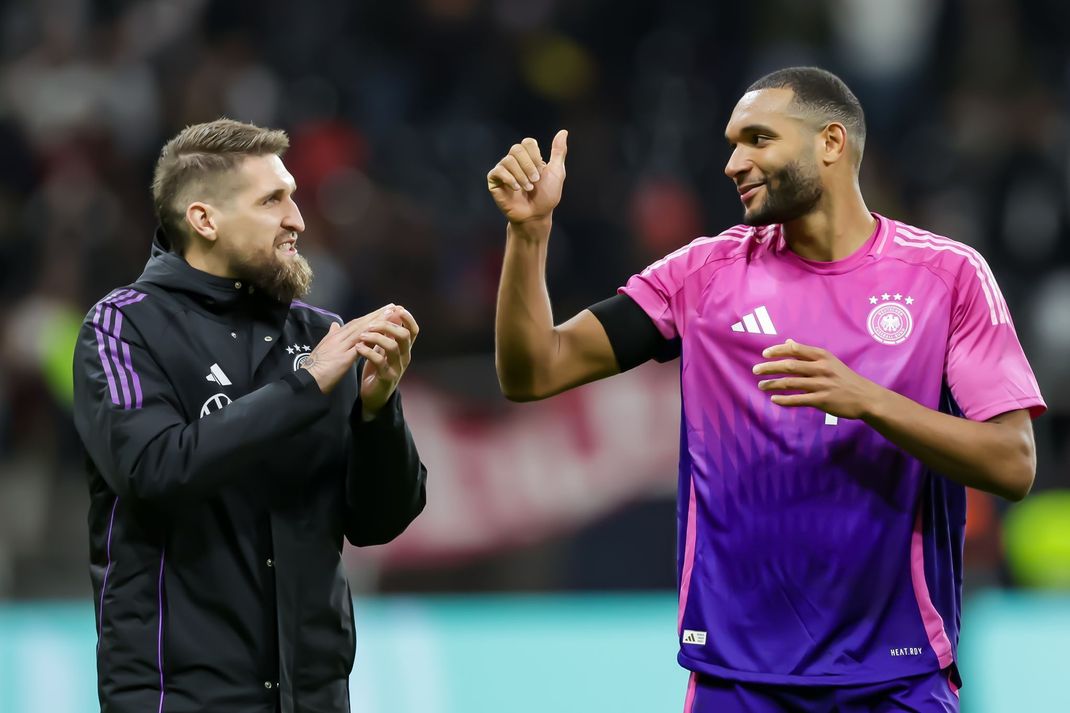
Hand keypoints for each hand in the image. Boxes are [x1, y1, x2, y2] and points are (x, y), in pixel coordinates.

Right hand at [302, 305, 396, 393]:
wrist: (308, 380)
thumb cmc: (316, 366)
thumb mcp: (324, 348)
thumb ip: (332, 335)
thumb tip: (335, 325)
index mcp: (336, 336)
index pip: (356, 323)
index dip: (370, 316)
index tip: (383, 310)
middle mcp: (339, 337)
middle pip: (361, 323)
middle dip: (377, 314)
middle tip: (393, 307)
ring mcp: (341, 346)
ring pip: (362, 331)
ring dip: (378, 322)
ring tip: (391, 315)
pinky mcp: (343, 358)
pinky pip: (360, 347)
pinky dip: (371, 340)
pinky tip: (383, 336)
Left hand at [357, 306, 418, 419]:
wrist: (374, 395)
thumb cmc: (378, 369)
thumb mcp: (384, 349)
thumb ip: (388, 333)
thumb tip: (391, 312)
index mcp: (405, 349)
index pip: (413, 330)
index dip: (408, 318)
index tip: (396, 309)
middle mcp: (405, 357)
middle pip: (404, 335)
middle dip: (387, 325)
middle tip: (370, 324)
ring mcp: (397, 368)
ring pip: (392, 347)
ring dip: (376, 337)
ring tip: (361, 336)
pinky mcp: (387, 378)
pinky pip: (380, 362)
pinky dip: (368, 352)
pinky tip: (358, 348)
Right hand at [486, 130, 567, 224]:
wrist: (536, 216)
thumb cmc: (547, 197)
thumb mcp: (557, 173)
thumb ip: (558, 152)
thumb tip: (563, 131)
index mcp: (529, 157)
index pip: (528, 143)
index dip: (534, 156)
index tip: (541, 172)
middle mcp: (515, 161)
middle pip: (516, 148)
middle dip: (528, 166)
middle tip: (535, 181)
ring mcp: (503, 170)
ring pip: (508, 160)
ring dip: (521, 175)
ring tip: (527, 188)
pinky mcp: (494, 180)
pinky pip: (498, 171)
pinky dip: (509, 179)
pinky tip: (516, 189)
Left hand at [752, 339, 881, 418]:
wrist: (865, 397)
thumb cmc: (844, 377)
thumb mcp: (829, 361)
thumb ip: (807, 353)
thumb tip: (789, 342)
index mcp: (822, 356)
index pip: (795, 349)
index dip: (777, 351)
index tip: (764, 354)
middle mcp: (821, 369)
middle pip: (789, 366)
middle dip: (769, 367)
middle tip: (755, 370)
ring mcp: (821, 385)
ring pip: (790, 383)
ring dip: (772, 384)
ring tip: (761, 385)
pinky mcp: (822, 401)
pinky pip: (798, 400)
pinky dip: (784, 400)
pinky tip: (774, 399)